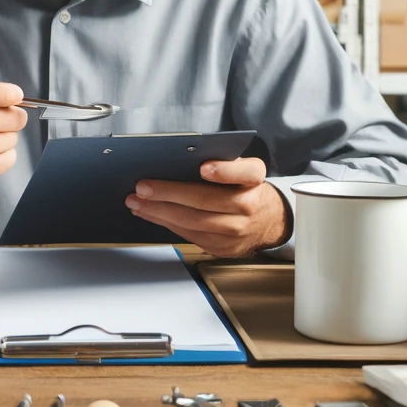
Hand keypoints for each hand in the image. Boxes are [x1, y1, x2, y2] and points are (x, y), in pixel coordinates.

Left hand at [124, 156, 291, 257]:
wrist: (269, 222)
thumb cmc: (247, 190)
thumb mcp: (242, 170)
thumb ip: (220, 162)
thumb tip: (176, 159)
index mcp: (254, 180)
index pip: (246, 172)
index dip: (224, 170)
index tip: (204, 167)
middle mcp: (249, 206)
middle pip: (206, 200)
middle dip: (169, 193)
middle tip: (144, 187)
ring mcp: (236, 230)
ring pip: (193, 221)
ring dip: (159, 211)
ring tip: (138, 201)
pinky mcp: (223, 247)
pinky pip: (190, 235)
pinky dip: (166, 223)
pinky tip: (151, 213)